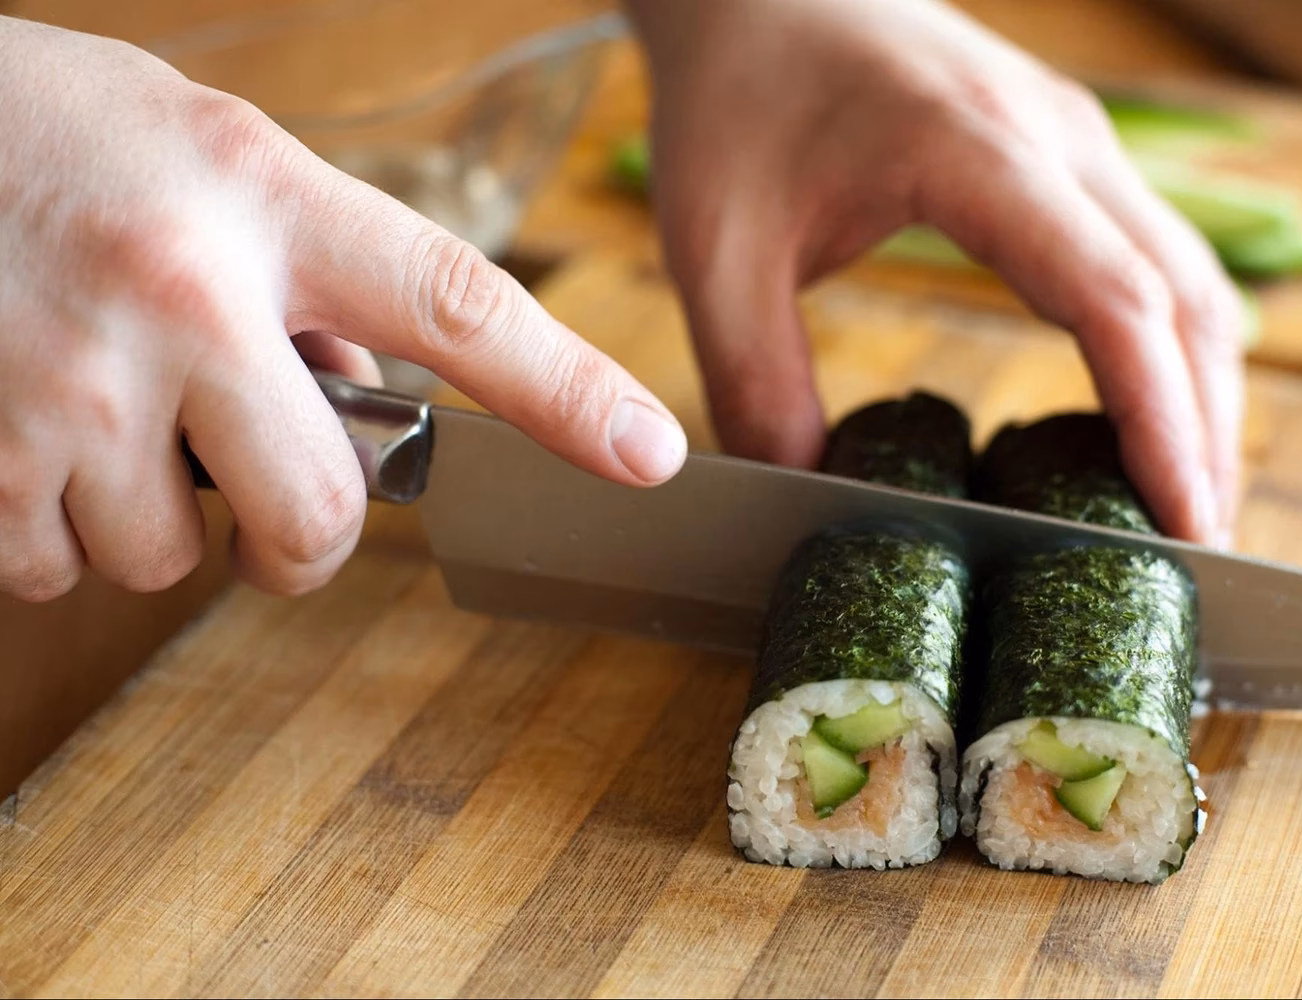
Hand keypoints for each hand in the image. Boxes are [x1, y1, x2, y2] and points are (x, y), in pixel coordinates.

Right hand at [0, 18, 684, 601]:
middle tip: (270, 501)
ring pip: (170, 558)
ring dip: (152, 517)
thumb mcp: (216, 160)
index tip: (648, 454)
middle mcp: (182, 297)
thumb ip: (312, 272)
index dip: (570, 391)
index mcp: (268, 205)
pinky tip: (33, 436)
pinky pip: (55, 570)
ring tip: (102, 412)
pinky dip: (51, 530)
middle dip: (303, 540)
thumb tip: (360, 394)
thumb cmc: (56, 135)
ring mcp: (72, 385)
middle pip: (323, 515)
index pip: (460, 309)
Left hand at [626, 0, 1242, 545]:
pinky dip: (1169, 346)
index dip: (1160, 418)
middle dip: (1204, 428)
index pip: (1112, 297)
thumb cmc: (737, 99)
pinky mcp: (1066, 155)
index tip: (1182, 520)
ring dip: (1200, 389)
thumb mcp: (718, 250)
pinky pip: (1154, 257)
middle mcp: (1056, 139)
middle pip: (1185, 296)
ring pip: (1188, 276)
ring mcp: (1074, 140)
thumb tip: (806, 497)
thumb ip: (754, 379)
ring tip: (1182, 502)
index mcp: (976, 153)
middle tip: (1196, 546)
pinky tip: (1143, 415)